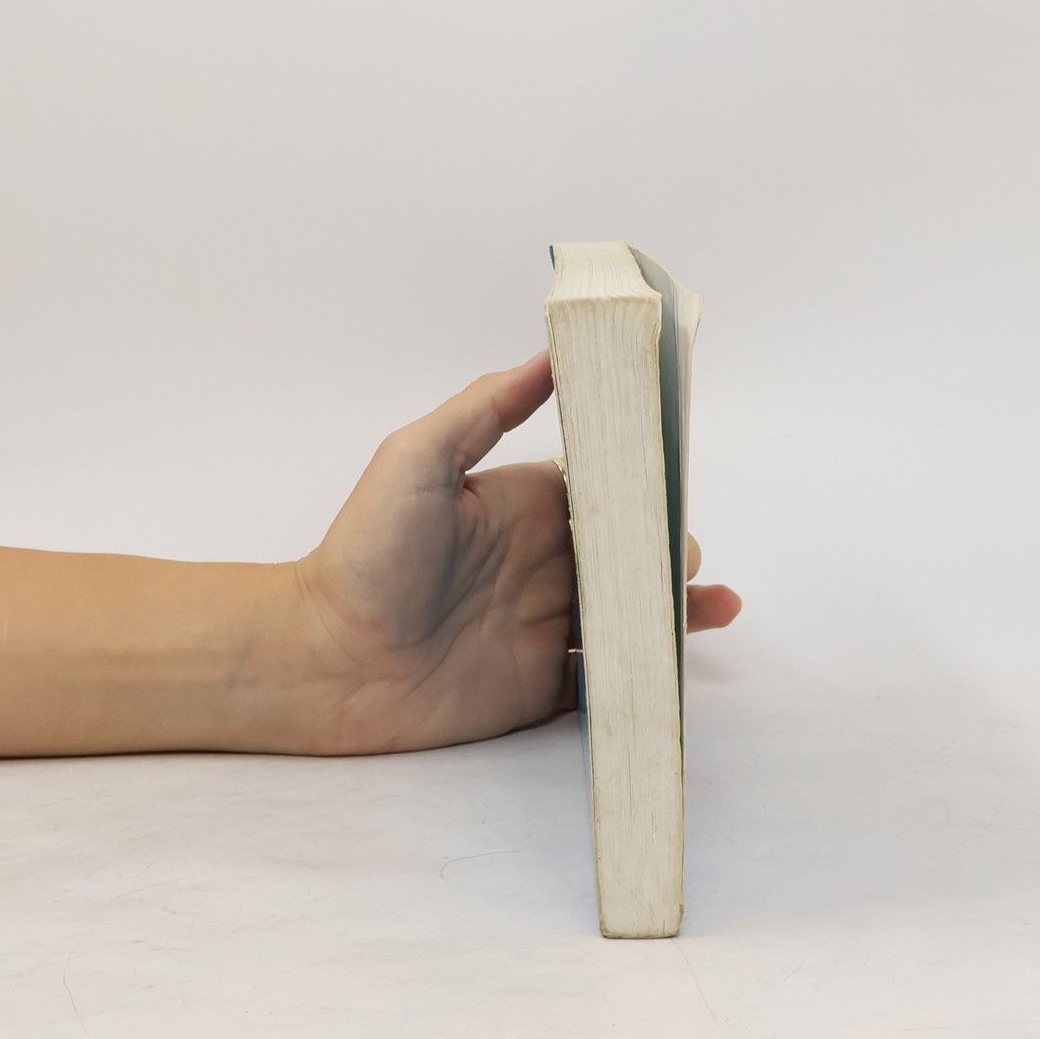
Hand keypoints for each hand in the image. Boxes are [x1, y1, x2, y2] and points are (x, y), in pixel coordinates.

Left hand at [291, 350, 741, 754]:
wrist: (326, 660)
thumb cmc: (366, 552)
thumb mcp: (419, 458)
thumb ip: (486, 407)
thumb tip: (551, 352)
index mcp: (522, 506)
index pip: (601, 487)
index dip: (642, 482)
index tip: (676, 473)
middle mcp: (540, 563)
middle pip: (628, 553)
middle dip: (666, 550)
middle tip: (680, 555)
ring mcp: (544, 627)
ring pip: (630, 616)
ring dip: (673, 609)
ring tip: (713, 606)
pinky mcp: (540, 686)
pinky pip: (609, 682)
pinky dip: (648, 675)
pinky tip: (678, 666)